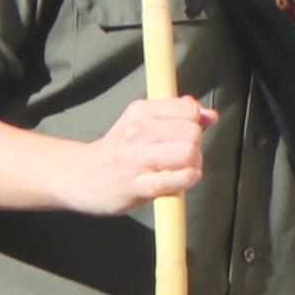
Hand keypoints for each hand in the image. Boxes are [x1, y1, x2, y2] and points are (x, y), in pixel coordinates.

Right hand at [64, 95, 212, 216]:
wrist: (83, 177)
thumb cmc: (120, 151)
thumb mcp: (143, 122)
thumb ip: (178, 115)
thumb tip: (211, 115)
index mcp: (141, 111)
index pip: (188, 109)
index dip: (196, 123)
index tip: (186, 135)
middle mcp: (138, 131)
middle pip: (192, 132)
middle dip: (196, 146)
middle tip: (183, 157)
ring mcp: (136, 158)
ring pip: (187, 153)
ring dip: (193, 164)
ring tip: (181, 169)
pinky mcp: (136, 185)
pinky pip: (173, 180)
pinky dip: (185, 180)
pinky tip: (182, 179)